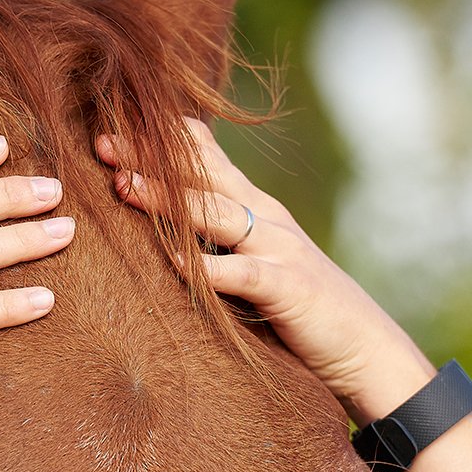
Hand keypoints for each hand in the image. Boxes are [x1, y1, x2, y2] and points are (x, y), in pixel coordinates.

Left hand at [96, 119, 431, 421]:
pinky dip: (206, 265)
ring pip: (215, 213)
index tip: (118, 122)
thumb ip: (225, 238)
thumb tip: (172, 229)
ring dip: (167, 198)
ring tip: (123, 186)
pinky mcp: (289, 288)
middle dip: (151, 157)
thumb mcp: (263, 260)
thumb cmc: (305, 311)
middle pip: (202, 178)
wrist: (368, 350)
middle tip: (102, 142)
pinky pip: (240, 272)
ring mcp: (280, 249)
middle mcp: (268, 218)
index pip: (210, 158)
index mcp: (258, 209)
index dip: (166, 139)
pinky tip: (170, 258)